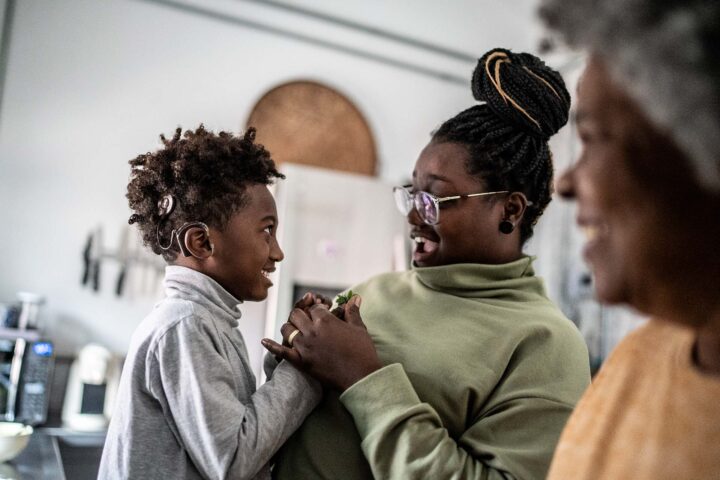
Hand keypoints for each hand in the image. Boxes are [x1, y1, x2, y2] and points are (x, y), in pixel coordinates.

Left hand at [262, 296, 381, 390]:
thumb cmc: (363, 351)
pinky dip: (272, 346)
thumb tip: (354, 297)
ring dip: (290, 328)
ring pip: (287, 330)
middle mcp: (312, 331)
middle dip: (301, 315)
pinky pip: (282, 352)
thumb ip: (352, 311)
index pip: (313, 308)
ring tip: (296, 331)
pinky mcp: (301, 362)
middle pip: (297, 315)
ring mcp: (305, 346)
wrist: (360, 377)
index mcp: (326, 320)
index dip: (317, 309)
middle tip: (307, 321)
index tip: (321, 313)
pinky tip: (264, 341)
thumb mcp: (359, 328)